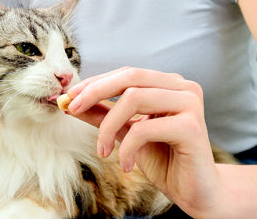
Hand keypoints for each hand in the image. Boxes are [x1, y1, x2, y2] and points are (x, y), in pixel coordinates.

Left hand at [67, 67, 220, 217]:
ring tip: (102, 150)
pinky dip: (127, 146)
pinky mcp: (192, 126)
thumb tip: (71, 102)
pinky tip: (126, 164)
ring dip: (108, 125)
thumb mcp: (125, 132)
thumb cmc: (162, 158)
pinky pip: (145, 128)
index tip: (70, 97)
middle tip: (73, 109)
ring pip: (134, 98)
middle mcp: (181, 86)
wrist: (196, 193)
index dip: (95, 82)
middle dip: (95, 91)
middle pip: (129, 77)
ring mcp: (189, 103)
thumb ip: (103, 114)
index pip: (125, 73)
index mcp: (166, 82)